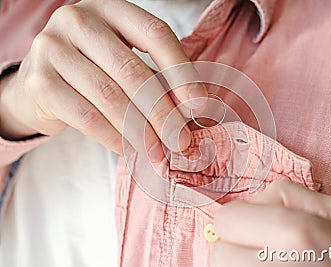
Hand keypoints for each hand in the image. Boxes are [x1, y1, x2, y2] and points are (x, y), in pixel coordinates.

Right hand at [0, 0, 205, 159]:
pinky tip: (129, 150)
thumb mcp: (125, 60)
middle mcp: (79, 20)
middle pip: (132, 70)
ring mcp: (53, 48)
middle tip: (180, 140)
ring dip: (140, 131)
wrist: (42, 82)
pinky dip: (113, 138)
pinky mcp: (38, 81)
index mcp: (111, 10)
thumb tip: (191, 109)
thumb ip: (155, 77)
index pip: (155, 33)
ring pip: (110, 96)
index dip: (181, 70)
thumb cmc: (94, 69)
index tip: (198, 103)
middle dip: (162, 112)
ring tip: (158, 152)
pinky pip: (86, 116)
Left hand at [210, 180, 330, 265]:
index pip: (226, 220)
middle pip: (219, 252)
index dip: (241, 219)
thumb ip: (289, 194)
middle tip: (264, 250)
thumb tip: (251, 201)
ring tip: (268, 263)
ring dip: (239, 264)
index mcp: (293, 236)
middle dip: (236, 246)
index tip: (257, 226)